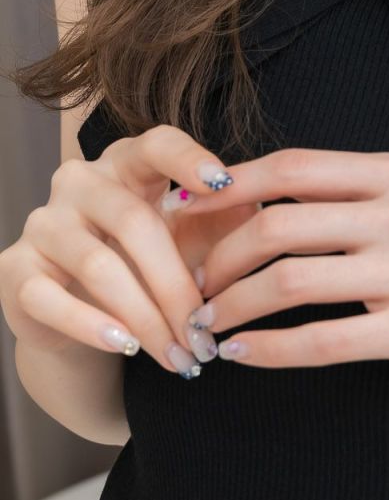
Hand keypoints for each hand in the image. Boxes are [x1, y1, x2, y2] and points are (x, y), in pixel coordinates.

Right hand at [0, 125, 257, 375]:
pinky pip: (50, 298)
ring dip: (145, 318)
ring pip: (98, 266)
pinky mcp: (15, 269)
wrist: (88, 316)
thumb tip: (255, 205)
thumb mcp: (195, 237)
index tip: (223, 185)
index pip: (157, 144)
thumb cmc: (153, 263)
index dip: (189, 159)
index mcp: (129, 162)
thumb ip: (226, 219)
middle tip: (206, 333)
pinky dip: (92, 326)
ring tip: (179, 355)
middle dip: (176, 286)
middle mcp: (80, 182)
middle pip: (135, 223)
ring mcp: (43, 223)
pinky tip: (125, 346)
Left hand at [180, 147, 388, 382]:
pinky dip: (269, 351)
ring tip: (207, 325)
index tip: (182, 211)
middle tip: (190, 285)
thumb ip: (370, 197)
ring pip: (289, 280)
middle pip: (277, 222)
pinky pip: (322, 340)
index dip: (226, 187)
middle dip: (216, 256)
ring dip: (231, 306)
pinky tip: (245, 358)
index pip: (292, 167)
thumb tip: (282, 205)